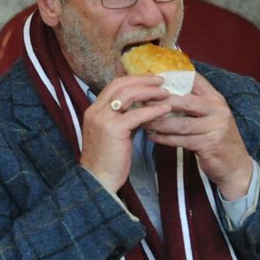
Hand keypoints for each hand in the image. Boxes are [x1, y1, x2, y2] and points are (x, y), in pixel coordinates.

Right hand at [80, 75, 170, 192]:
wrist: (98, 180)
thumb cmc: (107, 161)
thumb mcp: (113, 134)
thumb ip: (124, 119)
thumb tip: (143, 110)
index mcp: (94, 110)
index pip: (114, 85)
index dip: (133, 79)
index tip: (150, 79)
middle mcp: (96, 111)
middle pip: (120, 85)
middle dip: (142, 80)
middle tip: (161, 80)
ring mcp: (103, 119)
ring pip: (128, 95)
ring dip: (149, 91)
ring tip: (165, 93)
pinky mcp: (114, 129)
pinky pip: (137, 114)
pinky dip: (153, 110)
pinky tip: (165, 109)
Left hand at [145, 73, 252, 199]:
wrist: (235, 165)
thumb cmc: (216, 139)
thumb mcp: (211, 117)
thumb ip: (194, 105)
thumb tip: (165, 94)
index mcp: (216, 99)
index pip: (195, 80)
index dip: (174, 78)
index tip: (154, 81)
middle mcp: (218, 110)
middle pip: (185, 101)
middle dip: (161, 102)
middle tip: (142, 103)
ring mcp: (216, 127)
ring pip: (181, 123)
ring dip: (159, 123)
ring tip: (143, 122)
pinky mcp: (209, 144)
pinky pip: (181, 140)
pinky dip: (165, 139)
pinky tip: (153, 137)